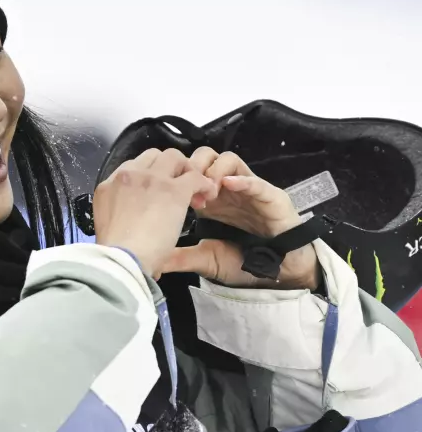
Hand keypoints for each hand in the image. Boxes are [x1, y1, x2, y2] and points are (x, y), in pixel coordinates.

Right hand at [94, 148, 217, 278]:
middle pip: (155, 155)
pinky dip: (204, 184)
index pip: (134, 166)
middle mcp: (129, 175)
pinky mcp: (173, 190)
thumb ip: (119, 212)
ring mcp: (151, 180)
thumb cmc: (114, 252)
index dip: (150, 176)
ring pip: (175, 158)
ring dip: (186, 171)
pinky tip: (206, 197)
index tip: (158, 192)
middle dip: (169, 169)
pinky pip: (195, 176)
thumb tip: (131, 221)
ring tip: (193, 192)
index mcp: (110, 185)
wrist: (122, 259)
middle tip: (177, 189)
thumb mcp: (107, 225)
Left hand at [163, 148, 320, 289]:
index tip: (169, 195)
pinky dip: (241, 180)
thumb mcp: (205, 259)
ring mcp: (248, 190)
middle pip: (206, 158)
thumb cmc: (243, 261)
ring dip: (214, 171)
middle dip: (193, 166)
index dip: (178, 177)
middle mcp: (226, 190)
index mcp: (209, 200)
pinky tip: (228, 185)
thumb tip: (152, 263)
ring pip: (229, 160)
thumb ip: (180, 257)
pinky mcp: (270, 197)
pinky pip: (256, 181)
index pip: (189, 171)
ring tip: (208, 191)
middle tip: (186, 185)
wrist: (278, 273)